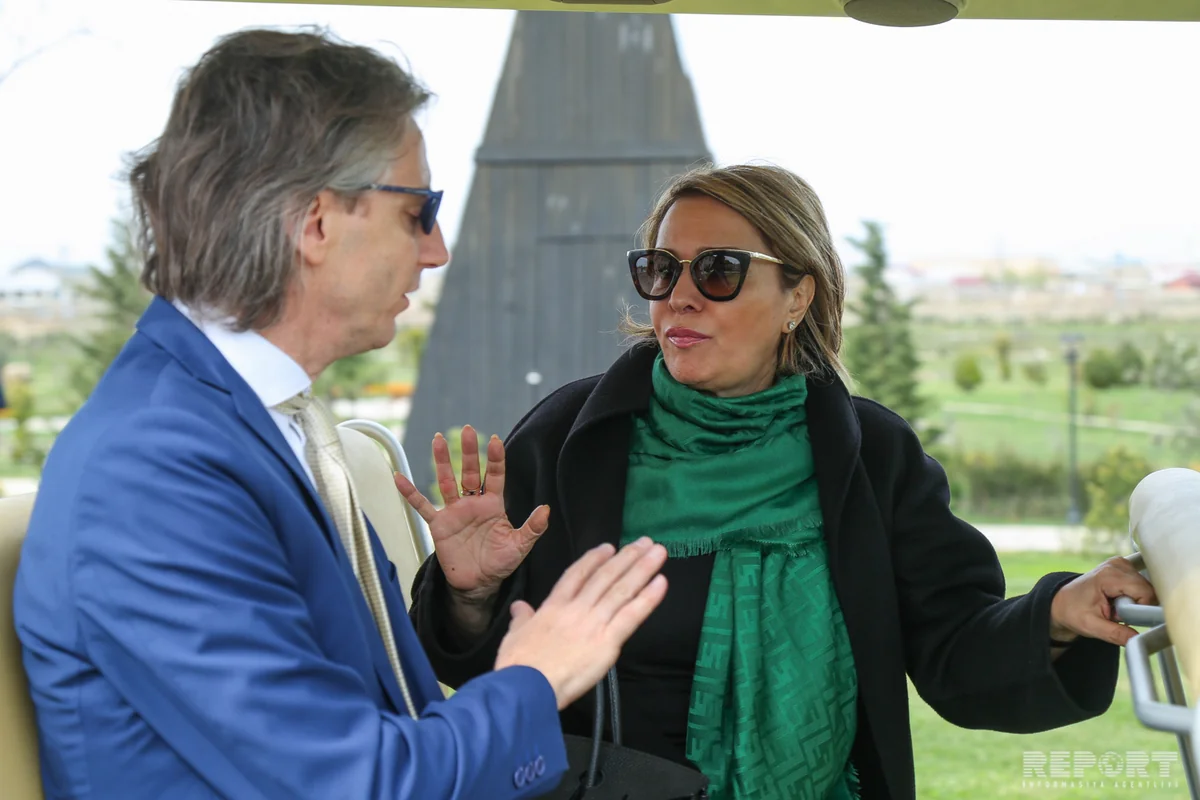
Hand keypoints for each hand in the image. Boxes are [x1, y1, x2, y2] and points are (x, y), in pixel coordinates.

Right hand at [395, 426, 548, 601]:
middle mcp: (473, 503)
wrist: (478, 584)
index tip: (494, 440)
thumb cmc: (500, 563)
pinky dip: (410, 493)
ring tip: (438, 439)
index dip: (495, 459)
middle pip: (469, 472)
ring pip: (447, 481)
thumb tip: (546, 509)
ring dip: (442, 461)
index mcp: (493, 505)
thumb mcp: (520, 546)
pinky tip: (399, 477)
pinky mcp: (438, 525)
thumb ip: (533, 528)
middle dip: (469, 452)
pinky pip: (422, 506)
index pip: (495, 476)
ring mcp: (454, 512)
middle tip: (468, 429)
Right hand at [494, 538, 668, 709]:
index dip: (594, 559)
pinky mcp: (608, 640)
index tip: (609, 547)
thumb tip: (518, 607)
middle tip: (645, 541)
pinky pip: (632, 615)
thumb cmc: (518, 665)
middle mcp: (577, 608)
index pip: (577, 575)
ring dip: (642, 568)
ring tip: (658, 552)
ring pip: (622, 590)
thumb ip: (521, 619)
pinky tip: (661, 583)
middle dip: (627, 557)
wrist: (528, 685)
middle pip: (605, 577)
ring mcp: (594, 622)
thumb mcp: (514, 636)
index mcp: (554, 606)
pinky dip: (648, 598)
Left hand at [1049, 556, 1157, 646]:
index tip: (1124, 617)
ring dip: (1135, 602)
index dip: (1140, 609)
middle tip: (1116, 612)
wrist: (1062, 602)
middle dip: (1137, 606)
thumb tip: (1137, 639)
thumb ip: (1116, 633)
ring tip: (1115, 606)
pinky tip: (1118, 599)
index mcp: (1108, 575)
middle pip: (1147, 589)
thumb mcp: (1091, 626)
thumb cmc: (1073, 612)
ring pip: (1147, 588)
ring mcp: (1121, 564)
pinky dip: (1134, 595)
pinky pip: (1142, 585)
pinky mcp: (1124, 568)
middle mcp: (1116, 565)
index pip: (1145, 592)